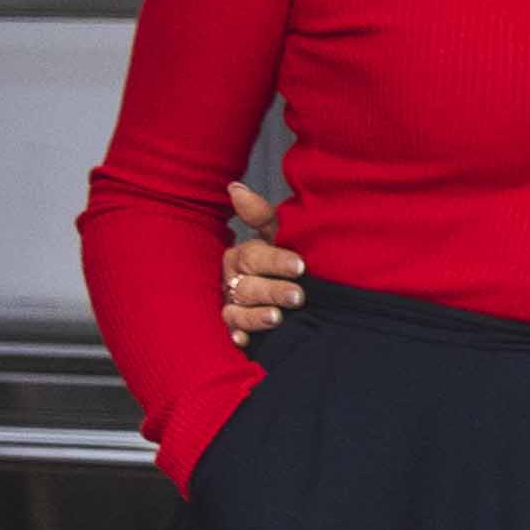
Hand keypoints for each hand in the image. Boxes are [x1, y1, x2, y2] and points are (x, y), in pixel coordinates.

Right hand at [218, 181, 307, 342]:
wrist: (296, 298)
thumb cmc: (284, 261)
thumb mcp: (279, 237)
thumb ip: (262, 217)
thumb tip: (235, 188)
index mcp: (243, 257)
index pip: (253, 256)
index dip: (276, 261)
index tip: (300, 266)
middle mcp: (233, 281)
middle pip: (246, 285)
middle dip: (272, 290)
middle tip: (297, 296)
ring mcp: (232, 307)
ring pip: (236, 311)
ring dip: (255, 316)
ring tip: (277, 318)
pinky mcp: (235, 331)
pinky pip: (230, 336)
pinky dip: (236, 338)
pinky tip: (245, 341)